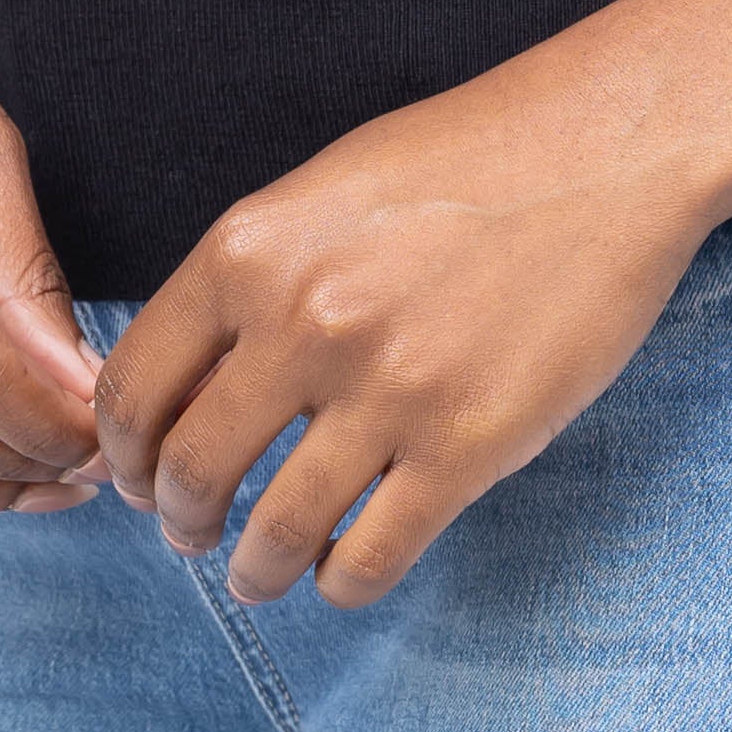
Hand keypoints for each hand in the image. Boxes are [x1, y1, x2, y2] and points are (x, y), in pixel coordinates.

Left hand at [92, 0, 731, 609]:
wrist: (609, 149)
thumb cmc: (468, 159)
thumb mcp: (322, 192)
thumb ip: (249, 279)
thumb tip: (188, 381)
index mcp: (248, 252)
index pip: (135, 388)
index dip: (122, 454)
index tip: (137, 477)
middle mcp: (303, 323)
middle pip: (191, 470)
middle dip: (177, 520)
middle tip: (188, 535)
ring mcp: (388, 391)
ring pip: (275, 533)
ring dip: (253, 571)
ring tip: (260, 575)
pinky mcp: (468, 446)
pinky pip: (371, 558)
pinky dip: (342, 582)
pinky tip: (344, 570)